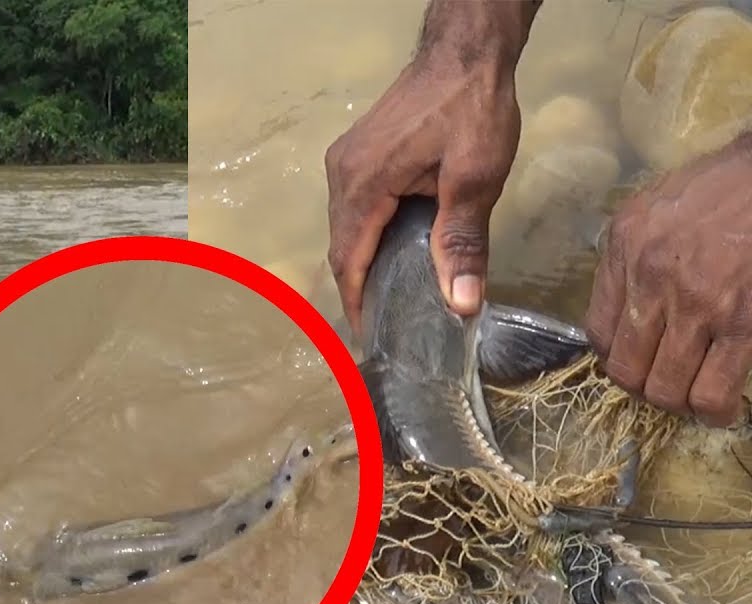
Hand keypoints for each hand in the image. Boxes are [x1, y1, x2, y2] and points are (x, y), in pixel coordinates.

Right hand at [324, 42, 522, 338]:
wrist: (466, 50)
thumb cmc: (471, 108)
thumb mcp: (475, 178)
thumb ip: (462, 242)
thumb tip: (462, 304)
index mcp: (362, 184)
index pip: (349, 260)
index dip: (357, 303)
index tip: (369, 339)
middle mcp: (342, 174)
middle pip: (341, 246)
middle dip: (359, 287)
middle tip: (387, 325)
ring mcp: (346, 160)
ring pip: (345, 226)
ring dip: (363, 261)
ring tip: (391, 294)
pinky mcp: (358, 151)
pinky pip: (353, 206)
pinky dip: (367, 235)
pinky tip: (392, 248)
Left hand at [585, 137, 751, 426]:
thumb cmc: (722, 189)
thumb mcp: (652, 210)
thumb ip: (630, 257)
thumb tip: (625, 308)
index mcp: (625, 249)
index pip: (598, 332)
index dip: (614, 358)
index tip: (634, 359)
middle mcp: (651, 280)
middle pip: (625, 369)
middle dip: (642, 387)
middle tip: (663, 385)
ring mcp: (696, 305)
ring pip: (664, 388)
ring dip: (676, 402)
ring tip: (691, 398)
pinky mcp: (740, 322)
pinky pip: (713, 390)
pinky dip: (712, 410)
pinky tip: (719, 408)